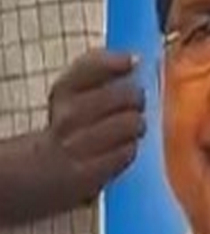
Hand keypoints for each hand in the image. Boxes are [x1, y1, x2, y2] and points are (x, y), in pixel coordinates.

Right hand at [44, 49, 144, 203]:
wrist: (48, 167)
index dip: (116, 62)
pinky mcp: (87, 173)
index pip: (91, 67)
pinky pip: (127, 152)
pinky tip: (120, 149)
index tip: (132, 63)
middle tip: (134, 105)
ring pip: (130, 124)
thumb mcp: (81, 92)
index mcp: (65, 91)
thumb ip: (105, 70)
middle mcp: (66, 117)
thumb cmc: (76, 123)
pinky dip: (129, 150)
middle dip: (136, 99)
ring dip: (136, 126)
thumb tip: (136, 60)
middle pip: (124, 95)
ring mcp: (75, 146)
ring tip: (129, 129)